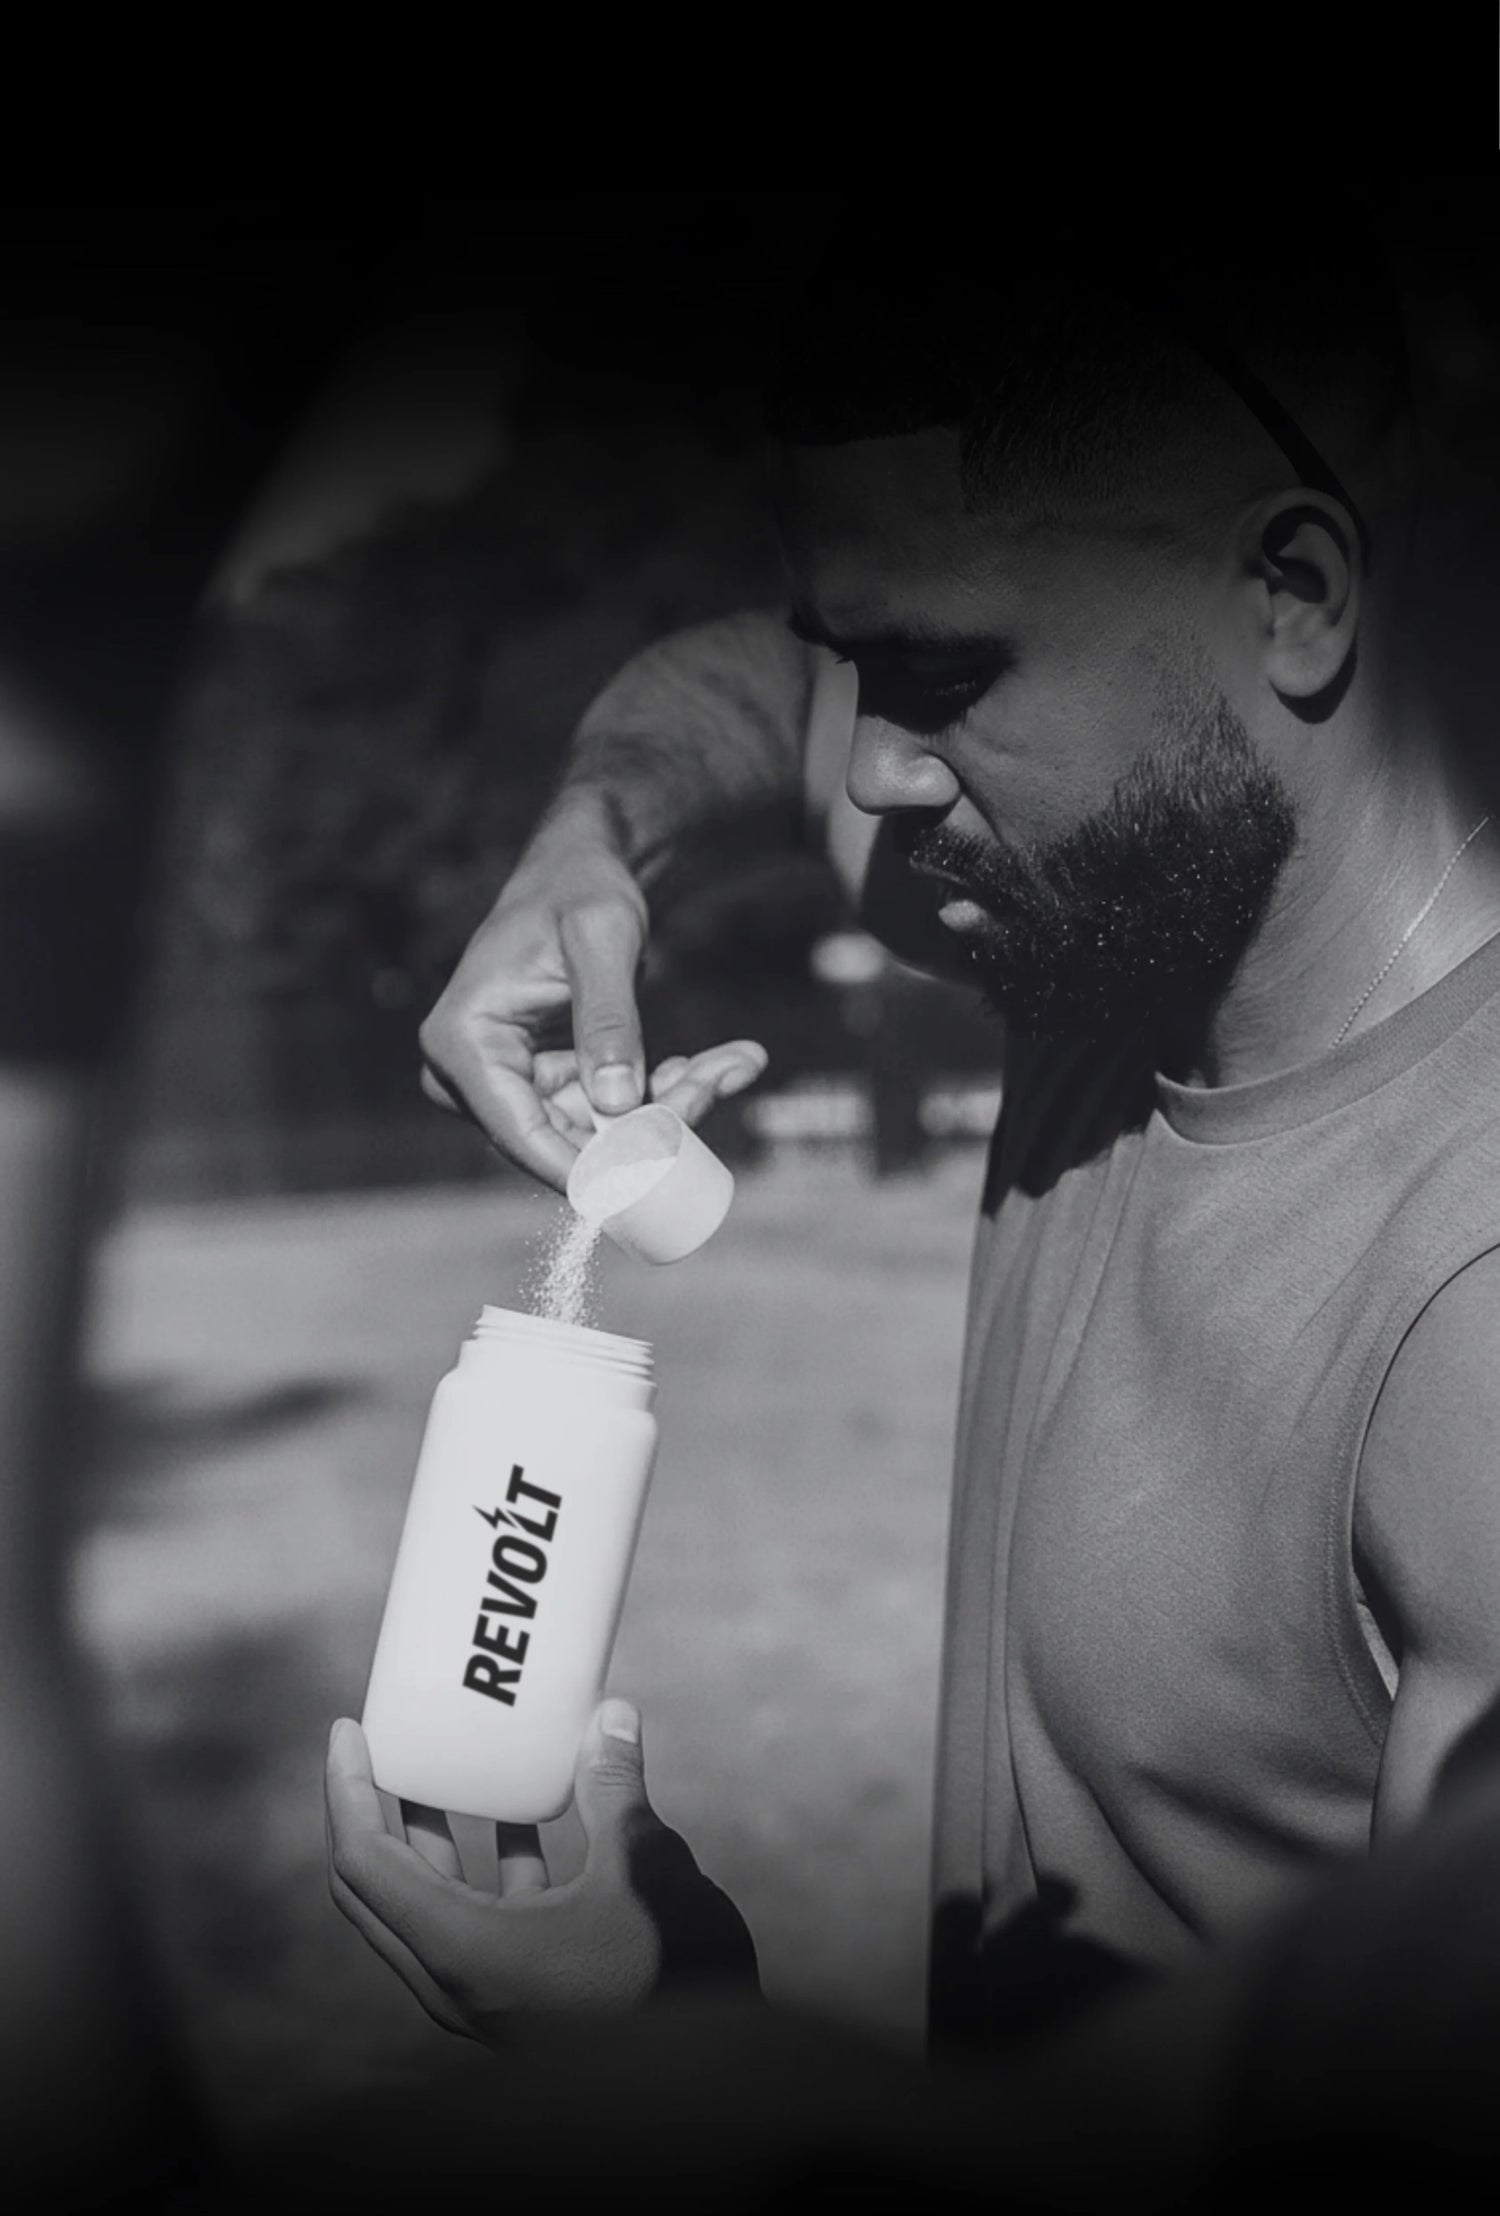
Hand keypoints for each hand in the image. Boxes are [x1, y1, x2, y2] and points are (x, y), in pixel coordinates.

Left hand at [325, 1699, 758, 2044]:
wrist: (702, 2079)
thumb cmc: (666, 1975)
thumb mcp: (642, 1869)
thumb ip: (615, 1789)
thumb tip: (611, 1713)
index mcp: (460, 1948)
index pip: (363, 1861)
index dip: (346, 1788)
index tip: (350, 1729)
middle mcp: (452, 1978)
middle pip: (374, 1885)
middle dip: (371, 1808)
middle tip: (380, 1743)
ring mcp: (481, 1992)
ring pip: (425, 1904)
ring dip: (429, 1833)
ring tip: (448, 1765)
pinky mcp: (515, 1994)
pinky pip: (474, 1918)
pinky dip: (484, 1863)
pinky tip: (526, 1816)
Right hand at [419, 802, 765, 1190]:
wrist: (583, 869)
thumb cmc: (581, 888)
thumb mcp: (601, 939)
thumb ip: (607, 1018)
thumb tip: (616, 1102)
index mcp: (463, 1041)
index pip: (519, 1132)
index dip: (588, 1166)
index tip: (659, 1178)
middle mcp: (473, 1075)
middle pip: (568, 1139)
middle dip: (653, 1121)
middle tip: (725, 1077)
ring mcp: (512, 1085)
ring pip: (601, 1133)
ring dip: (674, 1105)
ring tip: (739, 1061)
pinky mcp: (549, 1086)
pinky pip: (613, 1114)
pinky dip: (668, 1093)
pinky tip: (722, 1062)